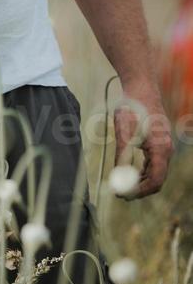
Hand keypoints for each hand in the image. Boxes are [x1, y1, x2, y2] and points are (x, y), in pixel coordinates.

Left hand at [114, 80, 173, 198]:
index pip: (156, 181)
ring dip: (141, 182)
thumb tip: (118, 177)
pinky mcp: (158, 142)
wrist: (140, 88)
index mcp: (161, 148)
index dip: (140, 191)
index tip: (122, 195)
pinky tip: (129, 174)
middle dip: (140, 189)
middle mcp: (166, 149)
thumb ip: (122, 156)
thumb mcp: (123, 133)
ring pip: (156, 173)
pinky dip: (143, 172)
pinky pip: (154, 164)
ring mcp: (164, 146)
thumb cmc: (132, 108)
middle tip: (120, 195)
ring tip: (122, 187)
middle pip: (157, 179)